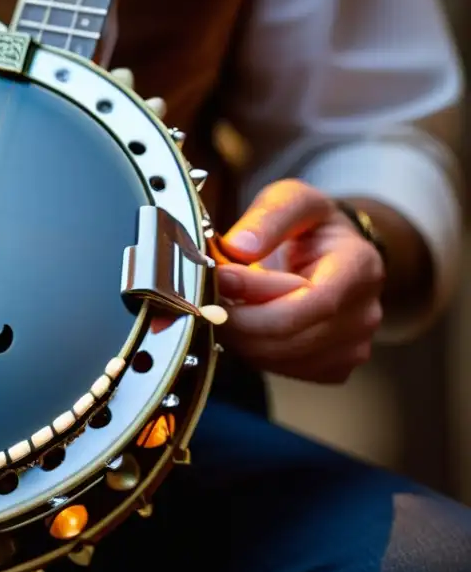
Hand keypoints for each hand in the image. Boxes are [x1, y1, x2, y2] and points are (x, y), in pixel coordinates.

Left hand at [215, 180, 385, 383]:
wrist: (331, 255)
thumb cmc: (310, 227)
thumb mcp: (292, 200)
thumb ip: (269, 216)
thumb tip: (239, 247)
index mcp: (360, 267)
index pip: (314, 299)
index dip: (259, 294)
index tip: (220, 278)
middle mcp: (365, 313)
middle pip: (293, 335)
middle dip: (240, 321)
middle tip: (207, 300)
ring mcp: (353, 346)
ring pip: (284, 358)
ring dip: (242, 338)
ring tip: (222, 308)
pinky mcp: (334, 367)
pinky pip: (284, 371)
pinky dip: (254, 352)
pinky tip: (245, 326)